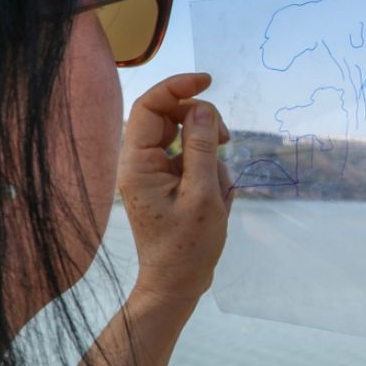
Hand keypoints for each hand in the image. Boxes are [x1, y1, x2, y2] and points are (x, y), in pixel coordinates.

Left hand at [118, 73, 232, 302]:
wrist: (176, 285)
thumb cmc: (188, 246)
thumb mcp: (203, 194)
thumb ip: (201, 147)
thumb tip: (202, 107)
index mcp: (137, 163)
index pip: (150, 105)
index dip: (177, 86)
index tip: (208, 81)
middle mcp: (139, 162)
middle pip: (170, 116)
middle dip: (202, 121)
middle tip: (227, 139)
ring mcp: (153, 172)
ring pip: (185, 136)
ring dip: (210, 151)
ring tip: (221, 186)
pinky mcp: (166, 182)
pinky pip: (191, 159)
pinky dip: (210, 169)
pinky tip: (218, 197)